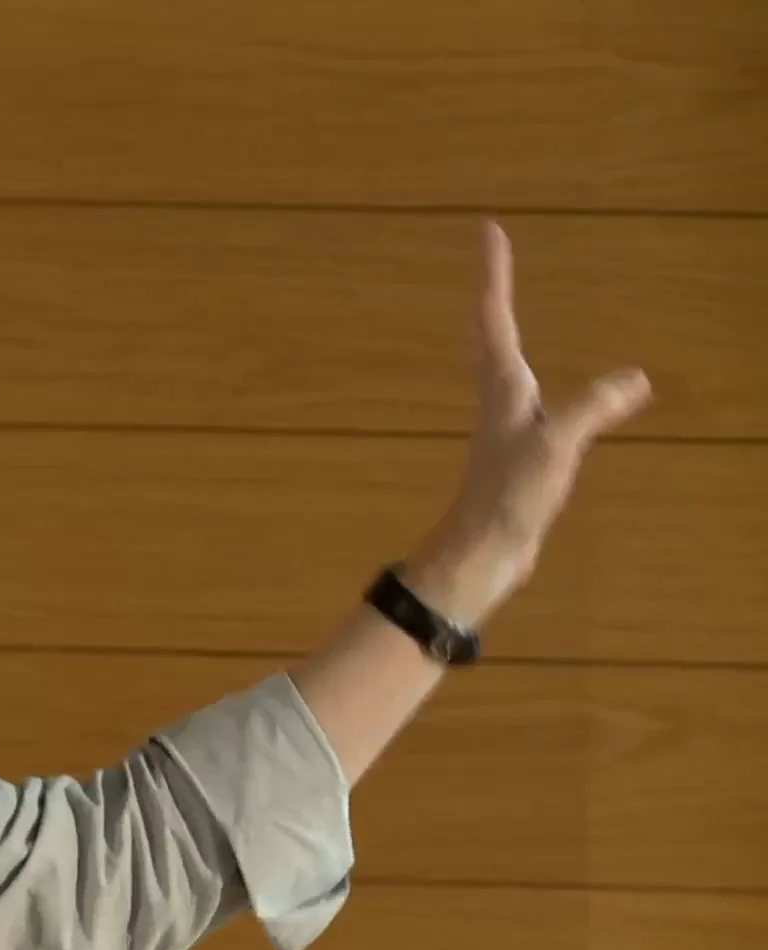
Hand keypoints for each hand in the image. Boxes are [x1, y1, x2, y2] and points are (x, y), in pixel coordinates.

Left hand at [404, 222, 652, 625]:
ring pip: (499, 364)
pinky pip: (522, 398)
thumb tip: (636, 378)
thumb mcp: (557, 447)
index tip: (489, 229)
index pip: (495, 318)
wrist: (480, 553)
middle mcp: (498, 399)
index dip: (494, 274)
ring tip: (503, 308)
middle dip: (494, 292)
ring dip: (501, 330)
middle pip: (490, 333)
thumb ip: (593, 409)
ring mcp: (502, 426)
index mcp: (503, 388)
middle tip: (494, 255)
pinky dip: (528, 376)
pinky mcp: (512, 452)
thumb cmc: (509, 498)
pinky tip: (539, 394)